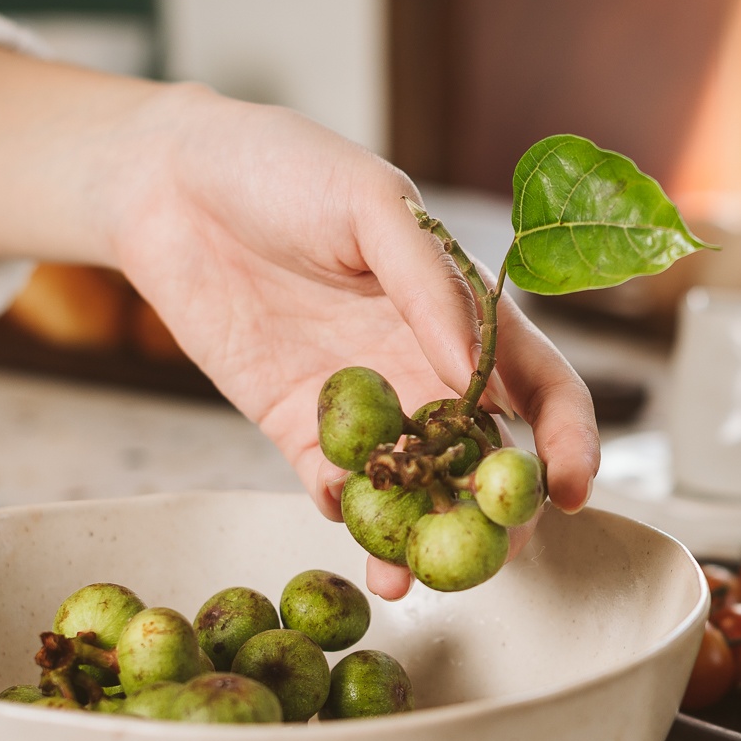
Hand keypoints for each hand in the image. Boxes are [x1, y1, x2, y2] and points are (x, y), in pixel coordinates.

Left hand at [0, 52, 599, 598]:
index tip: (571, 489)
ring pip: (416, 484)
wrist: (170, 181)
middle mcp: (425, 365)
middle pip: (486, 455)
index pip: (540, 386)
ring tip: (417, 573)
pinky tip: (346, 527)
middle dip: (499, 510)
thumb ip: (426, 284)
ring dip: (424, 533)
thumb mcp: (369, 204)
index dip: (567, 439)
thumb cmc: (282, 167)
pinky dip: (345, 514)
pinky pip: (334, 485)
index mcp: (463, 310)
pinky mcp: (298, 426)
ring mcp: (365, 403)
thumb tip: (471, 369)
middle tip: (497, 551)